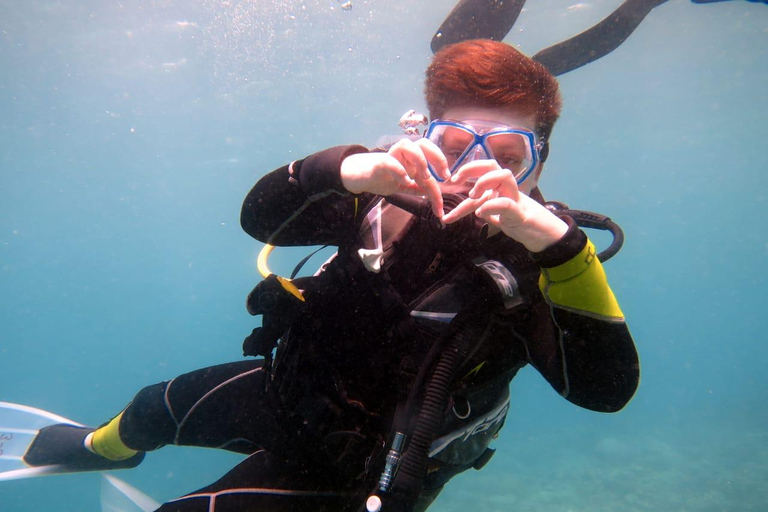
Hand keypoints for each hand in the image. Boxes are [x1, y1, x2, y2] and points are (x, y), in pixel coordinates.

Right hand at [340, 138, 450, 217]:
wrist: (357, 176)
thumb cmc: (380, 177)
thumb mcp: (402, 185)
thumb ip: (416, 188)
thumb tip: (432, 194)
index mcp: (411, 159)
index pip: (431, 163)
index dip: (440, 184)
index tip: (441, 206)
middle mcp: (403, 154)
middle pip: (424, 143)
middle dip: (438, 157)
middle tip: (443, 176)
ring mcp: (391, 157)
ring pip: (408, 145)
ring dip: (420, 160)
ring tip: (424, 177)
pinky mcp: (378, 163)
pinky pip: (390, 161)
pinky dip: (400, 170)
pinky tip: (406, 181)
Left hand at [441, 160, 567, 251]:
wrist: (547, 237)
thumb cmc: (523, 223)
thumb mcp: (500, 217)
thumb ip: (490, 211)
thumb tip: (476, 211)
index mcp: (501, 188)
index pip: (482, 174)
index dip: (464, 174)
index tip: (449, 181)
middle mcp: (508, 189)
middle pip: (492, 165)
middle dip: (472, 167)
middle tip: (456, 179)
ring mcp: (516, 199)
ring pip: (504, 175)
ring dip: (484, 182)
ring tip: (472, 196)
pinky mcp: (522, 214)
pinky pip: (507, 203)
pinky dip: (491, 206)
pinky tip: (480, 213)